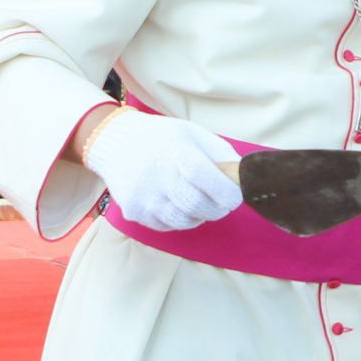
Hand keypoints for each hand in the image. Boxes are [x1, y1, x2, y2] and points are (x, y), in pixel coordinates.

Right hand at [80, 109, 242, 232]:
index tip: (235, 196)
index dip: (226, 192)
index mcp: (175, 151)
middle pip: (198, 205)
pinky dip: (180, 219)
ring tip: (197, 200)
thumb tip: (244, 177)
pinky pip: (168, 226)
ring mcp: (144, 197)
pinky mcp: (135, 212)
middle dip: (218, 209)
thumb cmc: (163, 139)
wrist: (117, 143)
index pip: (205, 177)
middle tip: (222, 203)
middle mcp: (157, 175)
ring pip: (185, 220)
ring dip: (199, 215)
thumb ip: (221, 154)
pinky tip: (176, 203)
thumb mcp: (194, 134)